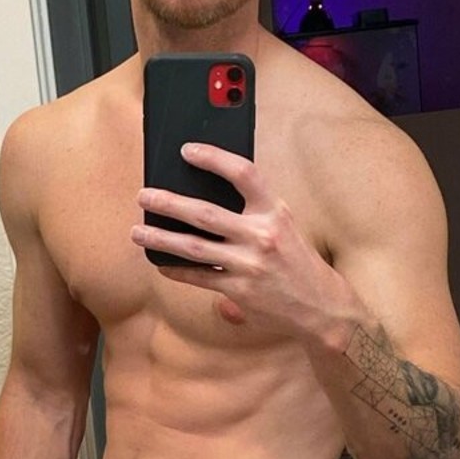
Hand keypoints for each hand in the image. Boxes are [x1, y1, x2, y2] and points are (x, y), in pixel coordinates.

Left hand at [131, 142, 357, 345]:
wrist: (321, 307)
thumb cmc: (298, 262)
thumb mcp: (284, 226)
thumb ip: (253, 212)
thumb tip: (206, 200)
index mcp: (274, 211)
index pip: (243, 173)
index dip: (214, 158)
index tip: (187, 151)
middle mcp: (261, 235)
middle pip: (204, 213)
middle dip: (168, 203)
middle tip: (143, 196)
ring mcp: (248, 265)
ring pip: (193, 247)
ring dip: (160, 238)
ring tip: (138, 232)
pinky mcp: (239, 291)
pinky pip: (199, 277)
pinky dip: (177, 270)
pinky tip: (161, 263)